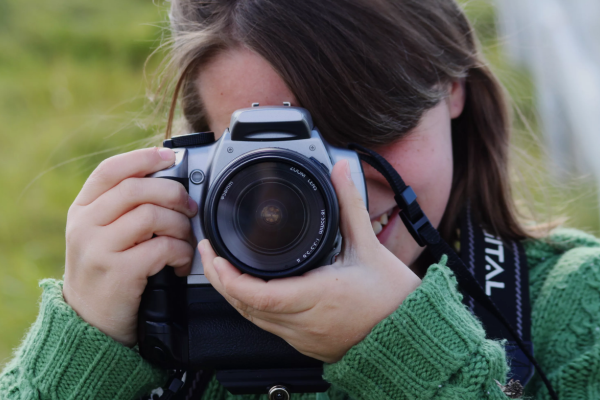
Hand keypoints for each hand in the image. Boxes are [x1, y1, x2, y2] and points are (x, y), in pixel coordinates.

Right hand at [63, 147, 196, 345]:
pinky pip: (161, 247)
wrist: (89, 323)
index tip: (169, 156)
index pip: (110, 170)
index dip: (142, 157)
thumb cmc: (105, 273)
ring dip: (180, 225)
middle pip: (137, 188)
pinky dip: (180, 252)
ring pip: (151, 215)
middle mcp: (85, 225)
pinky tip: (180, 261)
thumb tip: (168, 180)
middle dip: (173, 193)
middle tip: (189, 208)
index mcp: (83, 210)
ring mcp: (99, 248)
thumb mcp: (101, 235)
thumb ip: (124, 209)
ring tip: (185, 240)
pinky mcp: (118, 272)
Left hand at [199, 159, 420, 362]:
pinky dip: (253, 307)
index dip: (227, 276)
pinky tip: (251, 291)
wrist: (409, 335)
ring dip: (234, 295)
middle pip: (244, 307)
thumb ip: (349, 206)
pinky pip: (268, 327)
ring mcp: (303, 337)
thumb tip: (340, 172)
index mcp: (316, 296)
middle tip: (210, 254)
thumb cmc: (393, 298)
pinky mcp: (306, 343)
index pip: (256, 294)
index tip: (215, 254)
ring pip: (253, 319)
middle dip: (220, 280)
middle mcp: (304, 322)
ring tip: (224, 267)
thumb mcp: (369, 247)